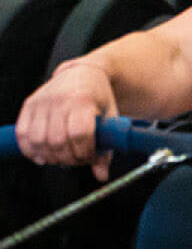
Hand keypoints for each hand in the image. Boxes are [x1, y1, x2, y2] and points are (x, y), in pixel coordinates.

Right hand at [15, 64, 118, 180]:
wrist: (84, 73)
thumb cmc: (99, 97)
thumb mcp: (110, 119)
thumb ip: (106, 149)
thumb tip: (101, 176)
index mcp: (83, 100)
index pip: (80, 134)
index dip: (84, 152)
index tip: (89, 156)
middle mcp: (60, 100)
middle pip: (58, 141)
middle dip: (68, 158)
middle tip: (76, 159)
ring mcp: (42, 102)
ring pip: (38, 140)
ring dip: (50, 156)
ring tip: (62, 157)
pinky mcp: (29, 104)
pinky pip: (23, 133)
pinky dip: (30, 149)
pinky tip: (42, 155)